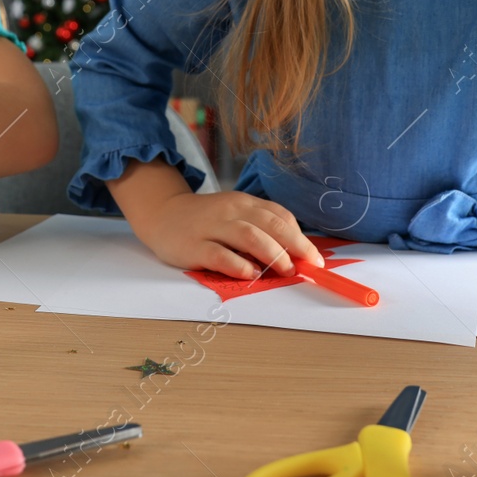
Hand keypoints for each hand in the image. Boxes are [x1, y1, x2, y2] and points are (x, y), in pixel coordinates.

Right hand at [126, 189, 323, 280]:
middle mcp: (230, 211)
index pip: (279, 215)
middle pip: (270, 224)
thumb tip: (293, 254)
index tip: (314, 257)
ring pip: (248, 235)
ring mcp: (211, 227)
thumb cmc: (205, 220)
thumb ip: (259, 228)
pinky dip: (238, 265)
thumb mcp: (234, 214)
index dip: (300, 236)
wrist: (162, 215)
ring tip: (287, 270)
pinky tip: (251, 274)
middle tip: (309, 265)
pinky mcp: (194, 246)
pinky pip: (219, 254)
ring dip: (273, 253)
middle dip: (295, 245)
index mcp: (244, 203)